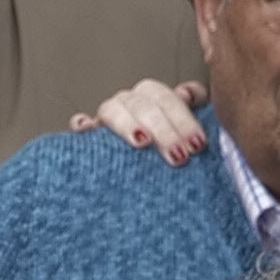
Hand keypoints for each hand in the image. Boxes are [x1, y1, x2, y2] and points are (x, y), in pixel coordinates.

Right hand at [86, 77, 211, 163]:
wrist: (143, 186)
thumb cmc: (169, 152)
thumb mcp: (187, 132)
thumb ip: (193, 107)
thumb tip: (188, 92)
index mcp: (154, 98)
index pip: (166, 97)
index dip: (183, 119)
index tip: (198, 144)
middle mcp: (130, 103)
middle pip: (143, 104)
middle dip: (164, 129)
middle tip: (179, 155)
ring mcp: (109, 117)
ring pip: (113, 109)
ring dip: (128, 124)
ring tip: (142, 142)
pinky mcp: (90, 135)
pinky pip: (81, 124)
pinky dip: (82, 124)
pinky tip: (86, 129)